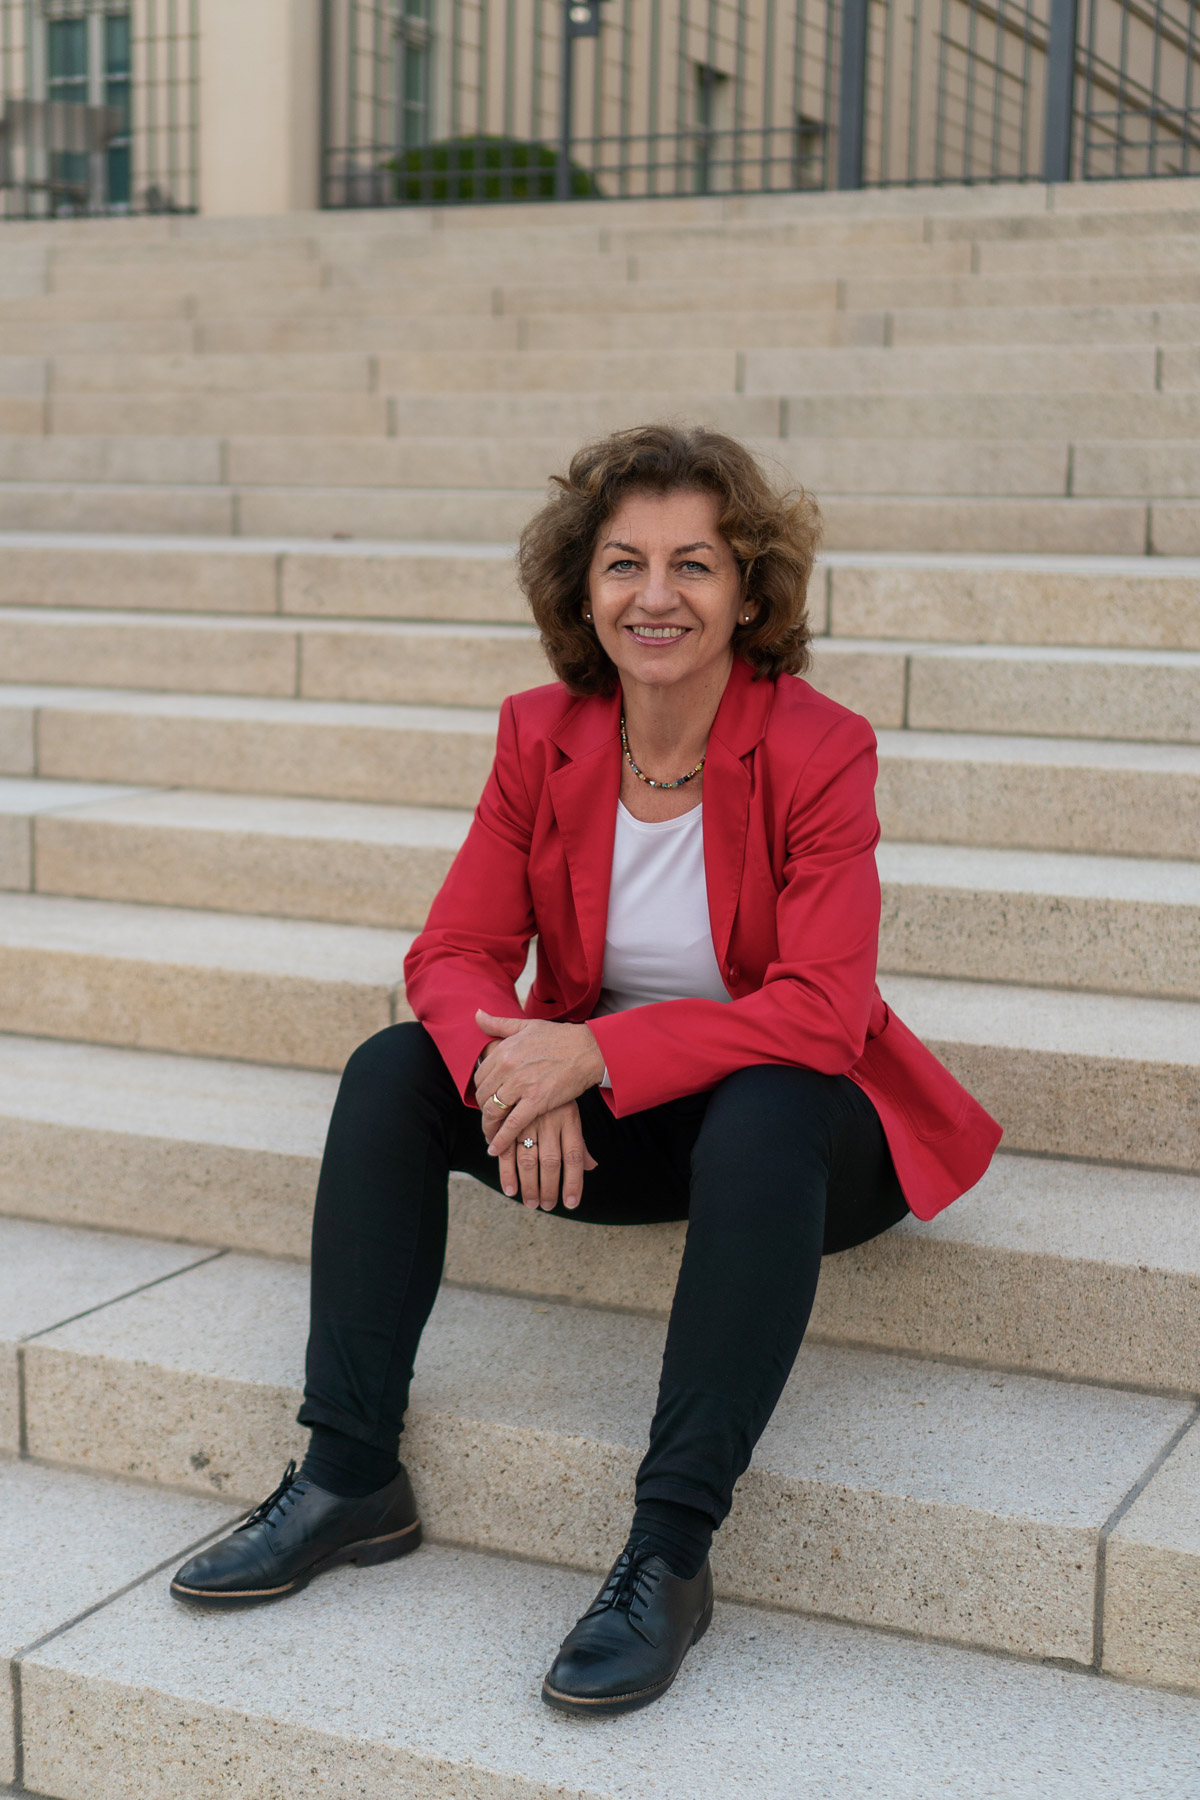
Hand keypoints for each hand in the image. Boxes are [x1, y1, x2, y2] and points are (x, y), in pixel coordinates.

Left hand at [474, 1009, 604, 1160]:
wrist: (588, 1050)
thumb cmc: (559, 1037)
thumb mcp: (526, 1026)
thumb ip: (498, 1024)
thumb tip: (477, 1014)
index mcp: (504, 1050)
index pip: (480, 1076)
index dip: (481, 1090)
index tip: (486, 1098)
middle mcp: (508, 1068)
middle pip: (483, 1096)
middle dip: (483, 1110)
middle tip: (488, 1119)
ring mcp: (522, 1085)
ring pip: (493, 1111)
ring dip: (488, 1127)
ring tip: (489, 1136)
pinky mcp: (537, 1102)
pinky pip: (512, 1125)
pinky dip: (501, 1139)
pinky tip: (495, 1149)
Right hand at [489, 1100, 597, 1209]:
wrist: (534, 1055)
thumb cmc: (556, 1089)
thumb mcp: (572, 1112)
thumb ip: (579, 1142)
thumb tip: (592, 1167)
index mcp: (570, 1119)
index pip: (575, 1157)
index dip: (574, 1182)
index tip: (570, 1204)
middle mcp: (550, 1121)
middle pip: (552, 1163)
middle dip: (549, 1189)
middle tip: (546, 1206)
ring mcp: (529, 1120)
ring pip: (529, 1160)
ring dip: (528, 1185)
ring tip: (530, 1204)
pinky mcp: (509, 1118)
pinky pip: (507, 1149)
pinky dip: (506, 1171)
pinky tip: (509, 1188)